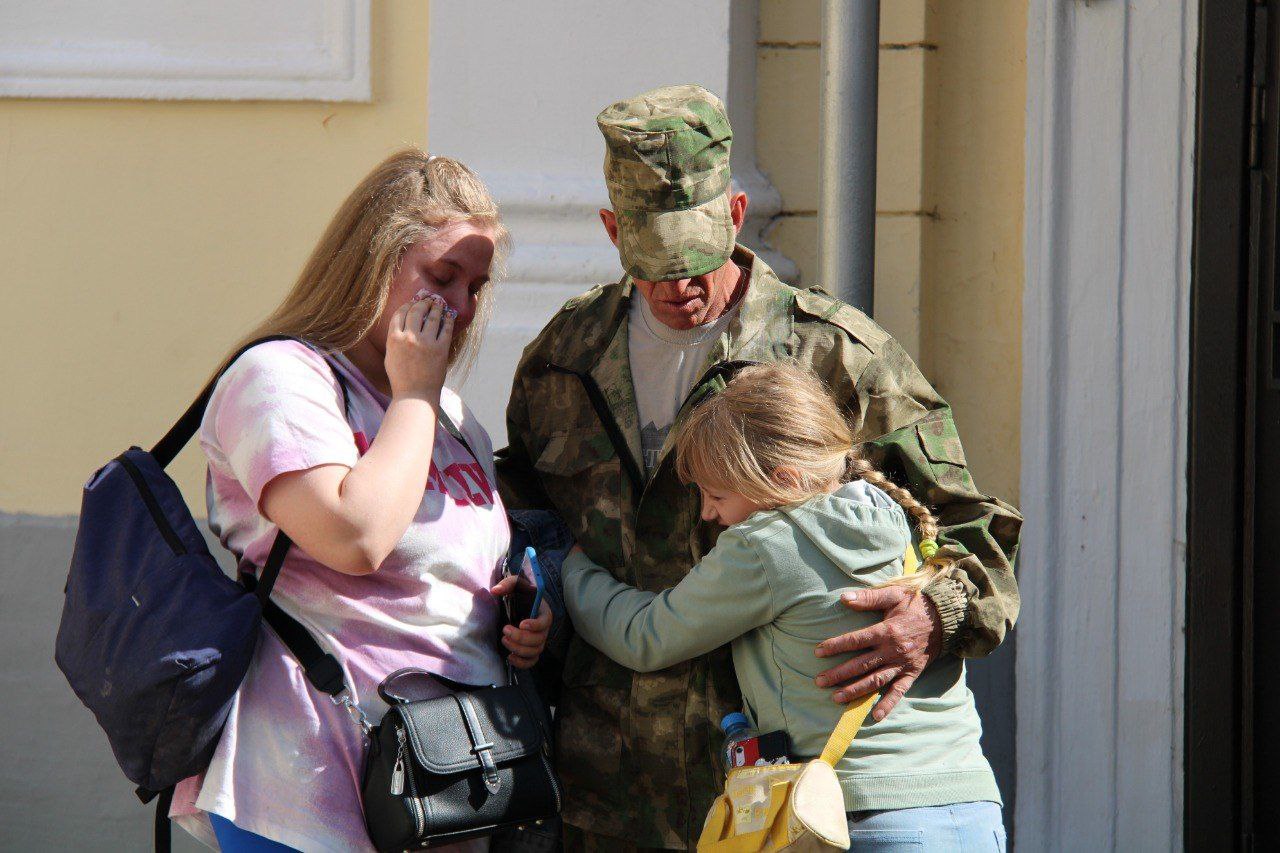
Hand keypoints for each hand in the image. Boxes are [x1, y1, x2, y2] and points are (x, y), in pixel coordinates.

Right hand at [385, 295, 452, 403]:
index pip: (400, 313)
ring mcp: (426, 342)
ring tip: (439, 303)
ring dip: (436, 307)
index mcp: (394, 338)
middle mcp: (409, 337)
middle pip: (416, 311)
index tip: (413, 302)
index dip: (407, 304)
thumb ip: (395, 339)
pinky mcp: (441, 348)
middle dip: (422, 302)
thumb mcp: (391, 356)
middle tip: (428, 300)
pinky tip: (449, 315)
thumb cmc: (401, 378)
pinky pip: (446, 328)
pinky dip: (448, 319)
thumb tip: (404, 324)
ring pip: (432, 316)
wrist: (415, 395)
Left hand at [490, 575, 552, 668]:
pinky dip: (522, 663)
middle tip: (505, 630)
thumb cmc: (520, 593)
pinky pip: (531, 662)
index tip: (522, 624)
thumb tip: (495, 590)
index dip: (535, 625)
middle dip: (521, 638)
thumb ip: (507, 584)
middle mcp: (543, 629)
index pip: (545, 621)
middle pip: (539, 640)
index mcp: (543, 612)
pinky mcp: (531, 651)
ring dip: (519, 649)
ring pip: (535, 652)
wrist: (518, 604)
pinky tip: (510, 657)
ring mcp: (538, 641)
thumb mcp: (515, 584)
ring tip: (504, 640)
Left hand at [813, 586, 941, 721]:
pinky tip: (875, 716)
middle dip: (838, 674)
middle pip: (861, 665)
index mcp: (886, 631)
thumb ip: (868, 598)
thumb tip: (844, 597)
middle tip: (819, 681)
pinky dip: (887, 704)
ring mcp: (902, 664)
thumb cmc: (916, 605)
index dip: (835, 646)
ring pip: (875, 681)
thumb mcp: (893, 595)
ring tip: (836, 698)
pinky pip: (899, 691)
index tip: (818, 652)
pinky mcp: (912, 673)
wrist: (946, 619)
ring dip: (855, 691)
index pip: (855, 640)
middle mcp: (892, 651)